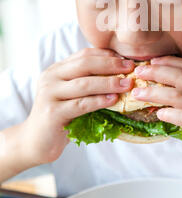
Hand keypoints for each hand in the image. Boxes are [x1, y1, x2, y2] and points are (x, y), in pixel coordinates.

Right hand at [22, 48, 134, 165]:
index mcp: (57, 70)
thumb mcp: (73, 95)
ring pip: (84, 83)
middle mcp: (51, 78)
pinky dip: (99, 101)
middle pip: (85, 64)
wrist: (36, 142)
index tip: (127, 59)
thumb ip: (89, 82)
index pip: (84, 54)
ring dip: (109, 82)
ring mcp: (49, 94)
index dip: (107, 55)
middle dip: (110, 65)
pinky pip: (80, 104)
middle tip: (130, 68)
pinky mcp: (52, 113)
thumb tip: (121, 73)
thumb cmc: (61, 117)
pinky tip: (114, 100)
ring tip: (127, 84)